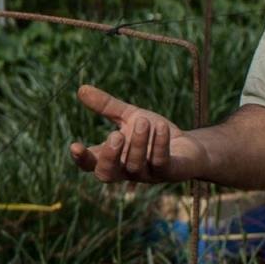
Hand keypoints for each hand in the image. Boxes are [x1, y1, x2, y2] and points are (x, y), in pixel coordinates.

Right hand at [68, 84, 208, 182]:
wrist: (189, 147)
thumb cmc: (155, 134)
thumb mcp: (130, 116)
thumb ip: (106, 106)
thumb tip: (81, 89)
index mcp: (113, 158)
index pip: (90, 165)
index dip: (82, 159)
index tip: (75, 145)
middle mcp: (126, 170)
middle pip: (106, 174)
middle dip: (109, 156)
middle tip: (115, 135)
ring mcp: (147, 174)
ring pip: (135, 166)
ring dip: (138, 143)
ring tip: (144, 121)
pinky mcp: (168, 173)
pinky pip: (160, 162)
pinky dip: (159, 145)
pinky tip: (160, 127)